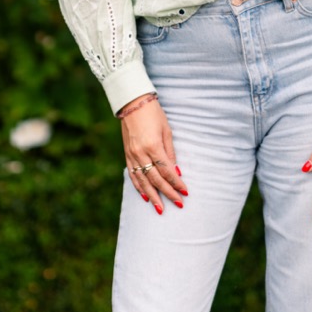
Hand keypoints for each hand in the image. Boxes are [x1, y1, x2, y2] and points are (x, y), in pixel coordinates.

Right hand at [120, 95, 187, 214]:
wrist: (132, 103)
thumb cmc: (154, 114)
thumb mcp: (166, 131)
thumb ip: (170, 153)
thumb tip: (175, 171)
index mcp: (153, 146)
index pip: (166, 170)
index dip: (176, 183)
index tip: (185, 192)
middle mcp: (140, 153)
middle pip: (156, 179)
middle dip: (168, 193)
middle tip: (178, 204)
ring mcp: (132, 155)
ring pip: (143, 181)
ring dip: (153, 196)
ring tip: (160, 209)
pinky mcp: (127, 155)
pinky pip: (133, 175)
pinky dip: (139, 187)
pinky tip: (145, 196)